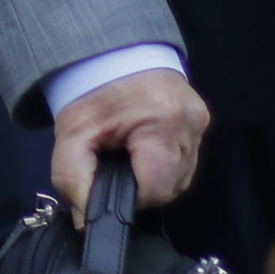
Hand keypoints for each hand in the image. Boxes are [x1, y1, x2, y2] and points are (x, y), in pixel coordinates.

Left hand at [50, 68, 209, 222]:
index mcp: (161, 122)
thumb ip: (73, 179)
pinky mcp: (202, 119)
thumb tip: (86, 221)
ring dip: (155, 173)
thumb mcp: (72, 133)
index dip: (131, 196)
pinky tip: (145, 146)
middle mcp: (189, 122)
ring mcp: (200, 120)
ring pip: (181, 176)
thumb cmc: (91, 91)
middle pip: (172, 186)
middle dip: (142, 184)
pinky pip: (186, 158)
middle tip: (118, 162)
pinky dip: (165, 160)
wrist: (110, 52)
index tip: (112, 179)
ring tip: (131, 151)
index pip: (156, 190)